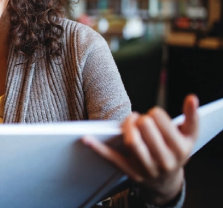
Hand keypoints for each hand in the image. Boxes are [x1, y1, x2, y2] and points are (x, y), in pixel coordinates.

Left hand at [83, 94, 198, 205]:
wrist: (167, 181)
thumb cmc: (176, 151)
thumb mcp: (189, 136)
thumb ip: (192, 116)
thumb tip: (191, 98)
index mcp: (180, 149)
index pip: (161, 122)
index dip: (155, 114)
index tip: (154, 114)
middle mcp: (165, 161)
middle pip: (146, 130)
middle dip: (141, 120)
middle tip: (141, 119)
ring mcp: (147, 168)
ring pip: (132, 143)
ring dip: (127, 127)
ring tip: (130, 121)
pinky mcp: (130, 173)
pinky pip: (113, 159)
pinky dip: (98, 149)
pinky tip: (86, 139)